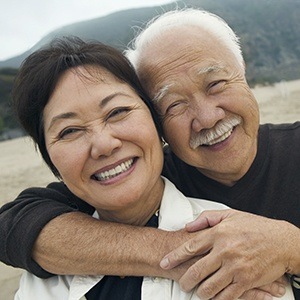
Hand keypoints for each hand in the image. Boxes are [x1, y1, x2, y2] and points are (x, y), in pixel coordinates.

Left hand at [160, 209, 293, 298]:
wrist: (281, 241)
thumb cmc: (254, 226)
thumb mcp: (229, 215)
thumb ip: (206, 218)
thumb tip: (187, 225)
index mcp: (218, 233)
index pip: (190, 247)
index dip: (174, 257)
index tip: (164, 263)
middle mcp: (225, 251)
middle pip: (196, 270)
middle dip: (185, 280)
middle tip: (182, 284)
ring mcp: (236, 267)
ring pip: (209, 287)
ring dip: (199, 292)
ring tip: (196, 292)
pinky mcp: (247, 281)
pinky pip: (226, 295)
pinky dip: (217, 299)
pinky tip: (213, 298)